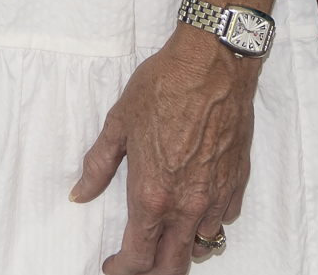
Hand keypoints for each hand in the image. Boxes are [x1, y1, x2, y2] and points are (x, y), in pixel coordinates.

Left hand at [71, 29, 261, 271]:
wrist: (212, 63)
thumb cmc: (163, 87)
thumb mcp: (118, 123)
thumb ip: (98, 165)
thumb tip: (80, 193)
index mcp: (152, 194)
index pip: (138, 256)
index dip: (121, 268)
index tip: (112, 265)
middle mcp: (187, 205)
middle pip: (172, 266)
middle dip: (152, 271)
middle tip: (136, 261)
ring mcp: (216, 196)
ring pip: (203, 246)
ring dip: (182, 248)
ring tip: (166, 236)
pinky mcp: (237, 181)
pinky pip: (224, 219)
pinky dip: (209, 223)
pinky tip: (197, 208)